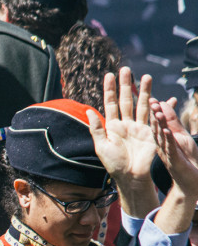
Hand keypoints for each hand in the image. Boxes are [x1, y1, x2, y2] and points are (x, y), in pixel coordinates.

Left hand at [88, 67, 154, 181]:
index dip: (109, 89)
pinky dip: (155, 106)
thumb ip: (95, 128)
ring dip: (144, 91)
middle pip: (126, 99)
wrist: (130, 176)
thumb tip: (88, 110)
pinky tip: (156, 95)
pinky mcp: (150, 132)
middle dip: (126, 84)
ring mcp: (139, 126)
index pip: (110, 103)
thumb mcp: (101, 146)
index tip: (109, 75)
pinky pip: (152, 117)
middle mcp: (125, 123)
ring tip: (146, 76)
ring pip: (141, 104)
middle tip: (126, 69)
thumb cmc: (113, 164)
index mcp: (112, 126)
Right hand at [150, 98, 197, 197]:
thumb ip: (173, 121)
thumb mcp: (181, 136)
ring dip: (158, 124)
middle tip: (149, 100)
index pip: (157, 122)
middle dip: (153, 114)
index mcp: (163, 139)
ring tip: (157, 112)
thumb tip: (166, 103)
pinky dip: (167, 139)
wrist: (192, 182)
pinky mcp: (174, 160)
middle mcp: (162, 145)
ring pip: (161, 136)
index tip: (150, 97)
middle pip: (156, 127)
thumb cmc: (187, 159)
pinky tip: (166, 130)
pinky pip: (169, 148)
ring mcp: (167, 153)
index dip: (154, 110)